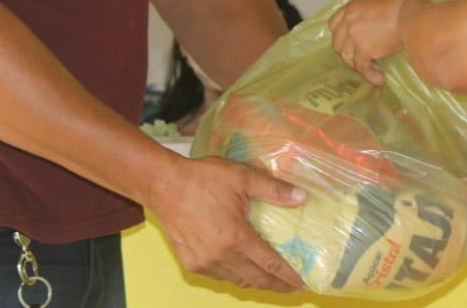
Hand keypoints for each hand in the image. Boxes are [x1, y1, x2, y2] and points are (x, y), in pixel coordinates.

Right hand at [146, 154, 306, 292]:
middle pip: (255, 279)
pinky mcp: (190, 262)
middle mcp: (221, 255)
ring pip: (236, 279)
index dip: (288, 276)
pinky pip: (219, 275)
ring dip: (255, 282)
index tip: (303, 284)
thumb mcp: (243, 177)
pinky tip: (242, 268)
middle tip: (293, 288)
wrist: (163, 185)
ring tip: (270, 279)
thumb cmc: (204, 178)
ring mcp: (204, 262)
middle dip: (276, 286)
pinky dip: (234, 275)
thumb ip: (274, 189)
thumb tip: (302, 198)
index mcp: (236, 237)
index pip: (269, 264)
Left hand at [328, 0, 430, 84]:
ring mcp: (354, 37)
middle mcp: (348, 22)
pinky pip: (362, 67)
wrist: (411, 15)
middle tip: (360, 57)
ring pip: (347, 58)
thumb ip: (368, 8)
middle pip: (337, 44)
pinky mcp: (364, 50)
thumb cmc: (403, 2)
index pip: (333, 25)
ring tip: (371, 69)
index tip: (349, 41)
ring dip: (357, 65)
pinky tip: (379, 78)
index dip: (340, 35)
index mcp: (351, 7)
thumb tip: (370, 17)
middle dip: (347, 52)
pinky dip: (370, 75)